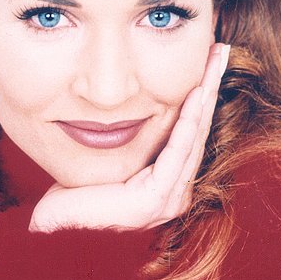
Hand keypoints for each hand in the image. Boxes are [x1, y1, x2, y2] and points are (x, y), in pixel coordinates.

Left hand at [28, 42, 230, 231]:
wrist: (60, 230)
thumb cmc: (77, 199)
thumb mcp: (104, 161)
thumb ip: (118, 141)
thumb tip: (103, 115)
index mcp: (166, 180)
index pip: (189, 129)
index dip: (199, 94)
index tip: (205, 61)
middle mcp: (175, 188)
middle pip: (199, 125)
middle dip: (210, 84)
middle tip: (220, 50)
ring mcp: (170, 194)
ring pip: (195, 132)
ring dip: (206, 93)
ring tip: (216, 60)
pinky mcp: (158, 197)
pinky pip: (178, 149)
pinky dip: (189, 120)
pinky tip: (197, 93)